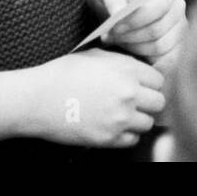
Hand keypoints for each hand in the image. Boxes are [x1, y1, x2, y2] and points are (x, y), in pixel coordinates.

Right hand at [28, 49, 164, 147]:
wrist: (38, 99)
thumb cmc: (62, 73)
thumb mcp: (95, 55)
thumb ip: (121, 62)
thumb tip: (138, 68)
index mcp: (127, 70)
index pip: (159, 80)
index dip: (149, 83)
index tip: (142, 86)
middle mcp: (128, 94)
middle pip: (159, 103)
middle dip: (149, 102)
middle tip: (136, 102)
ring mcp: (120, 118)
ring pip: (148, 123)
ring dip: (139, 119)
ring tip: (123, 114)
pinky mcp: (109, 138)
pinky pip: (132, 140)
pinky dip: (127, 135)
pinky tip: (114, 126)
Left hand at [95, 0, 186, 68]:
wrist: (122, 12)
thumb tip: (118, 12)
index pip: (159, 6)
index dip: (136, 19)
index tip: (115, 26)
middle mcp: (178, 7)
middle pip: (157, 30)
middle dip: (130, 36)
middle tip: (111, 36)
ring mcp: (181, 29)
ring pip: (160, 47)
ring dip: (135, 48)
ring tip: (119, 42)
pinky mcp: (179, 48)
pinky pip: (167, 61)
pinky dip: (146, 61)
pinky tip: (132, 54)